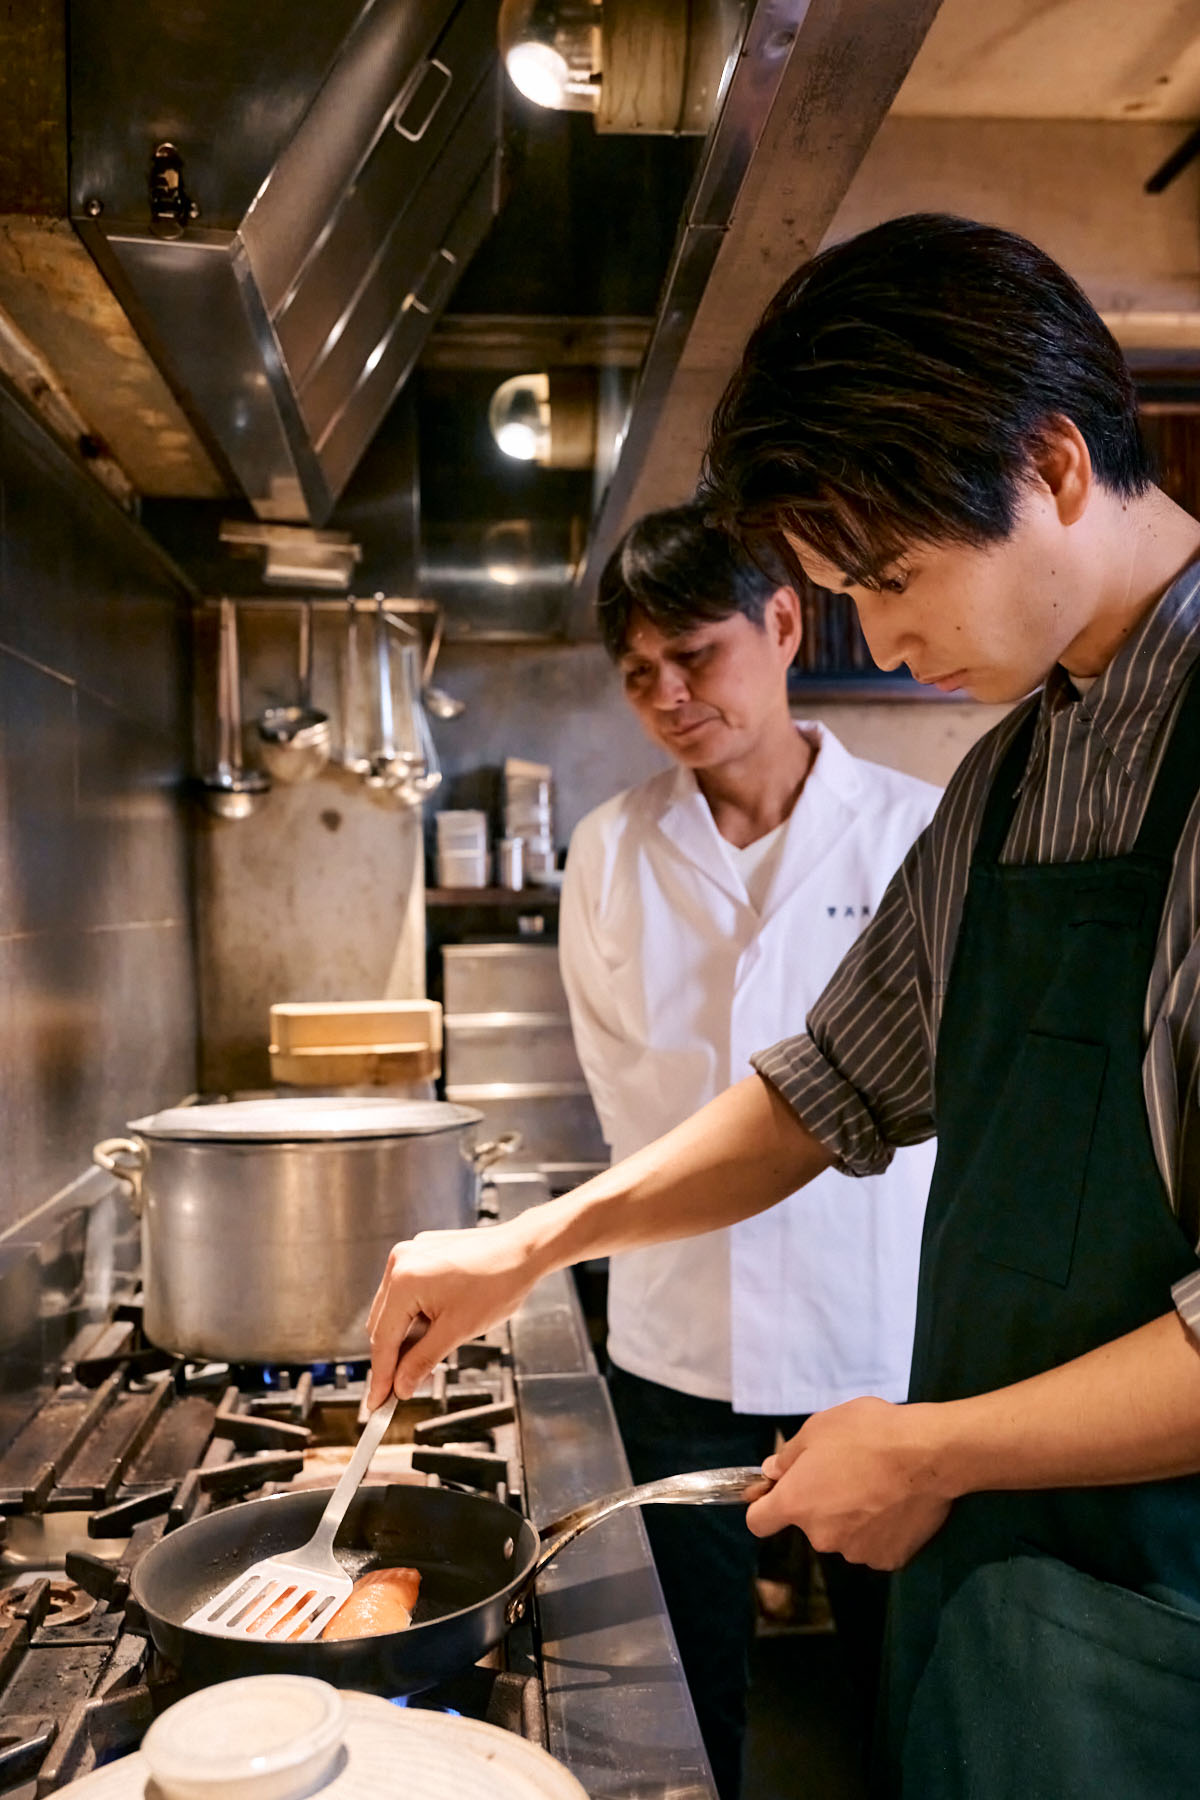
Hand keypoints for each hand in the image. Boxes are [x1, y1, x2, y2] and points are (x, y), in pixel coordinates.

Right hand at [366, 1219, 539, 1406]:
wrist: (524, 1250)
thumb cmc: (498, 1283)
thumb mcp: (458, 1331)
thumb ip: (423, 1361)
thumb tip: (401, 1386)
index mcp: (404, 1281)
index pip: (383, 1340)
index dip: (380, 1377)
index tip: (376, 1403)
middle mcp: (400, 1263)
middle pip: (382, 1325)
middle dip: (392, 1359)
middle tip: (400, 1389)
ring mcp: (410, 1255)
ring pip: (393, 1309)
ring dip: (404, 1337)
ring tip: (424, 1360)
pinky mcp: (421, 1253)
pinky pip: (406, 1292)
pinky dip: (414, 1315)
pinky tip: (432, 1330)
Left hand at [745, 1398, 952, 1569]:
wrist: (929, 1455)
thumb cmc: (867, 1433)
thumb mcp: (818, 1427)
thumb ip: (789, 1455)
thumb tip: (773, 1472)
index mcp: (797, 1504)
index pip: (758, 1521)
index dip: (764, 1505)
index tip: (778, 1492)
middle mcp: (821, 1537)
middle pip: (810, 1524)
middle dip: (820, 1503)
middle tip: (847, 1472)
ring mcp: (857, 1552)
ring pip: (844, 1535)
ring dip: (852, 1517)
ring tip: (878, 1486)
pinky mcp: (890, 1559)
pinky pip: (875, 1544)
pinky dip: (881, 1530)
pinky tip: (896, 1504)